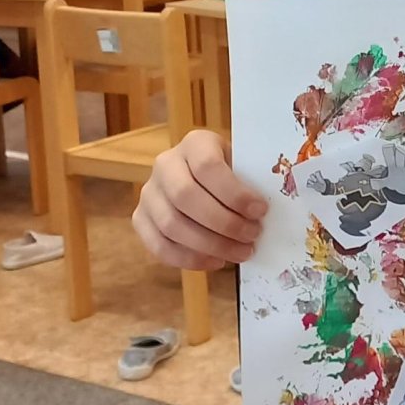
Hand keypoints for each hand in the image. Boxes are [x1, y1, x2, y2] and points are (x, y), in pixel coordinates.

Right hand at [133, 129, 268, 271]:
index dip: (234, 193)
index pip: (207, 167)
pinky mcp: (141, 218)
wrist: (206, 180)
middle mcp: (165, 163)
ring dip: (210, 245)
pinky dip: (189, 259)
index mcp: (195, 143)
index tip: (260, 211)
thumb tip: (264, 214)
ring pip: (171, 224)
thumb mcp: (245, 166)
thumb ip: (253, 182)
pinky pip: (159, 245)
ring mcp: (149, 192)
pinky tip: (216, 261)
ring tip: (240, 252)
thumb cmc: (234, 174)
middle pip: (185, 196)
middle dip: (223, 223)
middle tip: (252, 236)